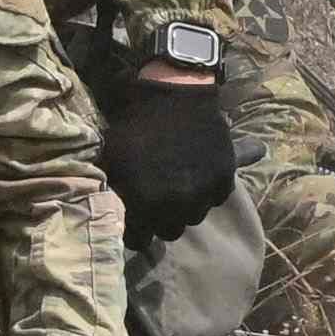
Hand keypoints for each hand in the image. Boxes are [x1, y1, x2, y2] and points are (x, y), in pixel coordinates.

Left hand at [100, 65, 237, 236]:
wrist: (174, 94)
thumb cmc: (136, 126)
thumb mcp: (111, 159)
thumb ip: (112, 193)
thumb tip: (110, 215)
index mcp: (143, 202)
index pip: (138, 240)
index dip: (135, 228)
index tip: (135, 216)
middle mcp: (175, 205)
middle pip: (169, 232)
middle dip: (161, 219)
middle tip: (157, 199)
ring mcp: (202, 195)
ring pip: (193, 217)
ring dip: (185, 206)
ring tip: (178, 185)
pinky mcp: (223, 181)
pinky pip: (215, 200)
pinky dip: (207, 191)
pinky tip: (197, 173)